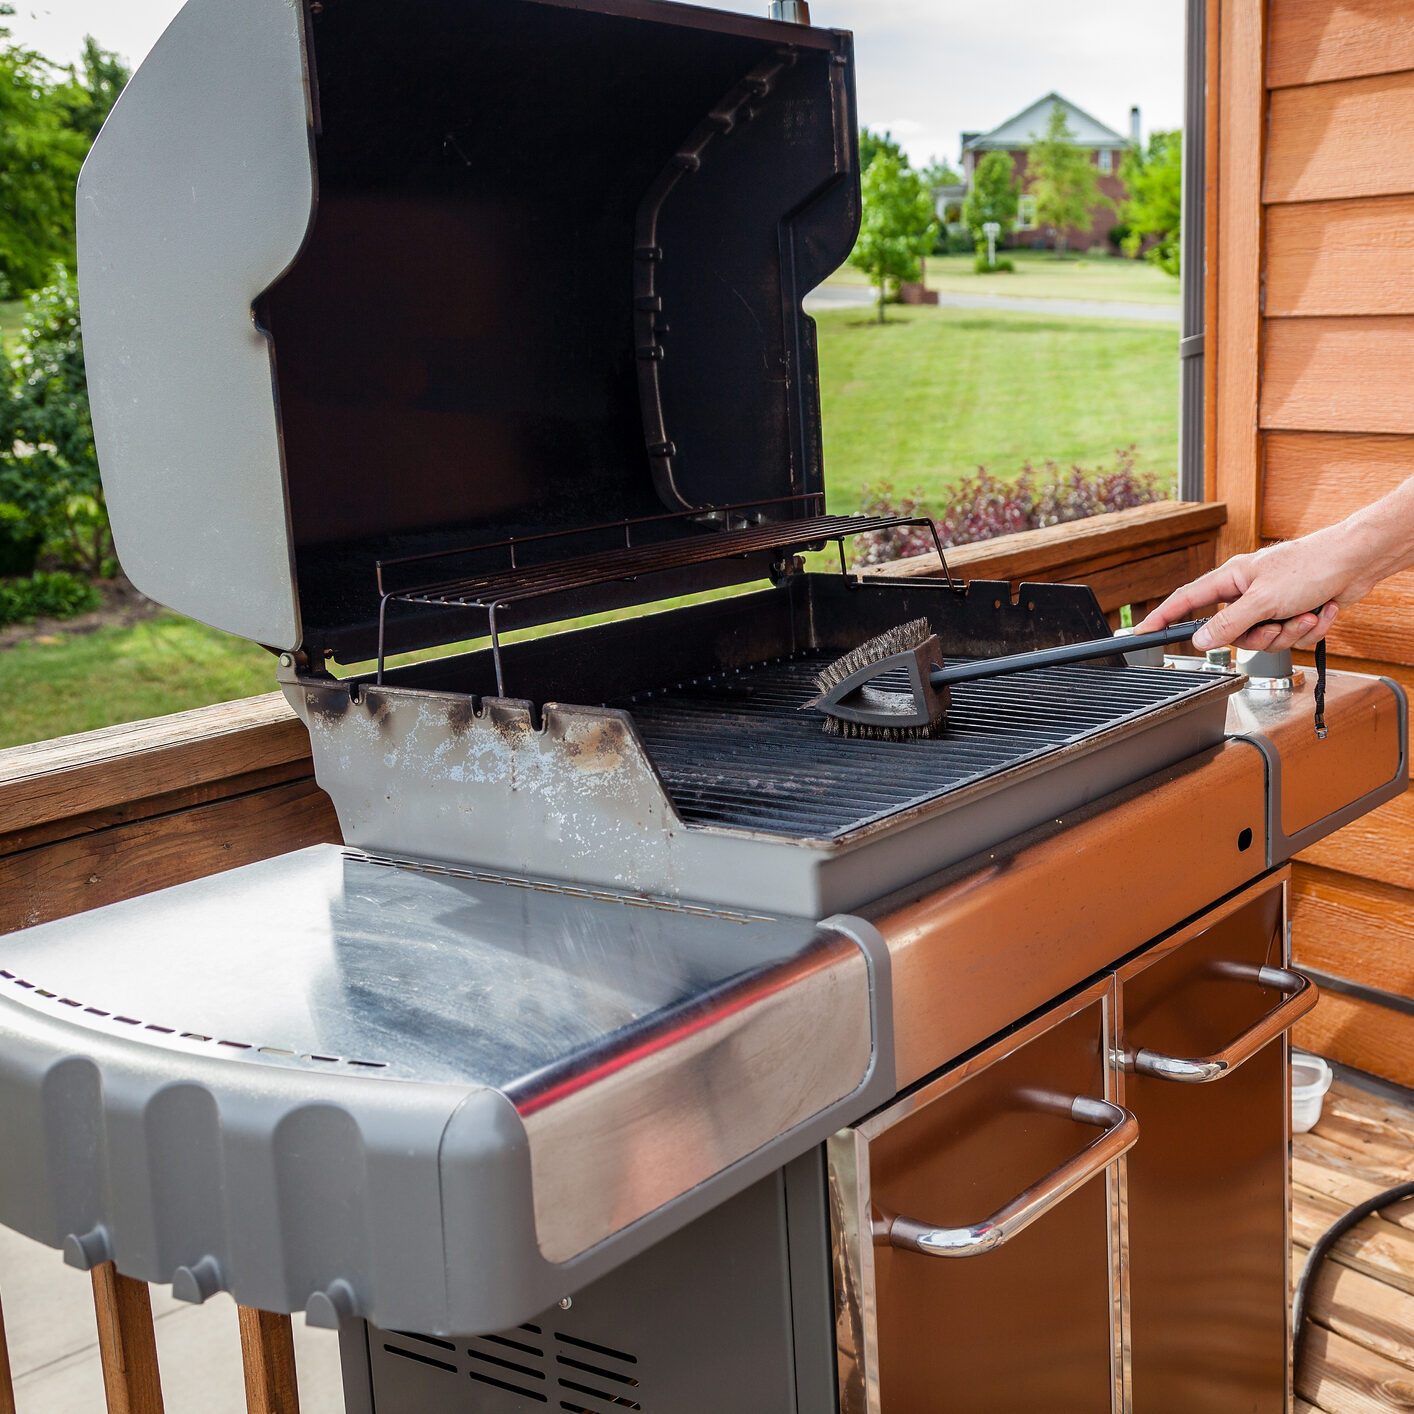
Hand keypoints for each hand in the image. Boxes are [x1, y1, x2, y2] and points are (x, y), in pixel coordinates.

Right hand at [1134, 523, 1375, 651]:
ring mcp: (1270, 604)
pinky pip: (1288, 637)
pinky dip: (1308, 628)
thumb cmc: (1312, 566)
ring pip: (1264, 640)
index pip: (1185, 601)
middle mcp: (1246, 592)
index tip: (1142, 633)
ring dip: (1290, 632)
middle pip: (1233, 634)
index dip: (1162, 618)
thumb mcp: (1263, 600)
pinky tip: (1321, 611)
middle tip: (1277, 624)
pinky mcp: (1292, 613)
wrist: (1358, 562)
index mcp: (1230, 579)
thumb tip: (1199, 641)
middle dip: (1262, 636)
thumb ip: (1228, 624)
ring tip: (1307, 613)